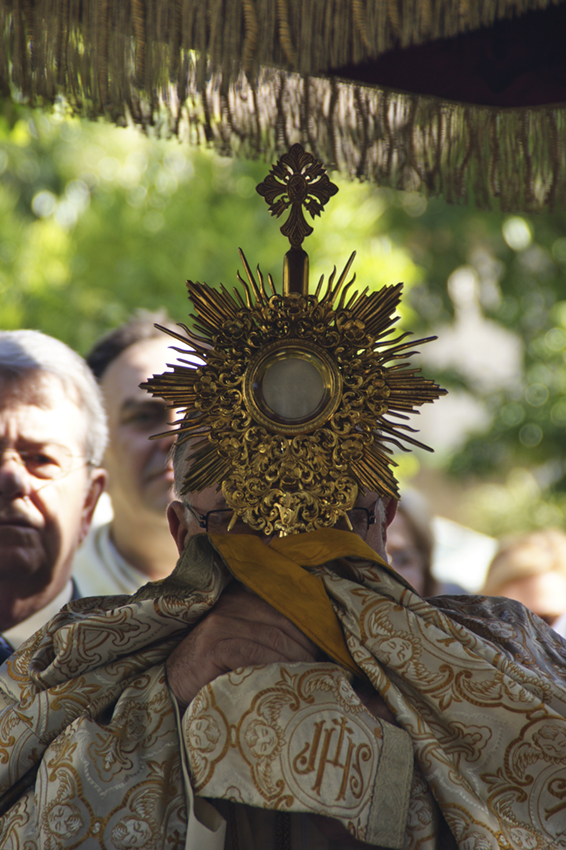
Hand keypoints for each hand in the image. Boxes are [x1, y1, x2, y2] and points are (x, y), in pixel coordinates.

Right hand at [166, 584, 319, 709]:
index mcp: (242, 596)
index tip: (325, 647)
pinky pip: (254, 654)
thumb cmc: (218, 666)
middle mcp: (231, 603)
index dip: (308, 627)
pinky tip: (282, 682)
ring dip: (295, 660)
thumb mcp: (243, 641)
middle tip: (321, 667)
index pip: (284, 605)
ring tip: (307, 677)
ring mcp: (220, 623)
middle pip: (283, 621)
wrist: (175, 685)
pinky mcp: (214, 645)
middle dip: (306, 646)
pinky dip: (273, 668)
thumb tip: (316, 643)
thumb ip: (268, 631)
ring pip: (272, 638)